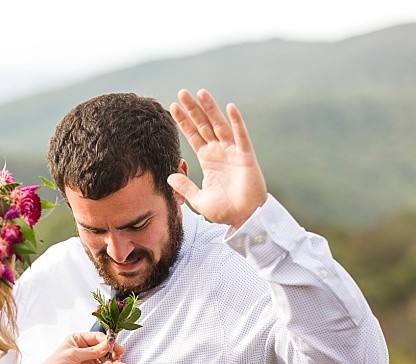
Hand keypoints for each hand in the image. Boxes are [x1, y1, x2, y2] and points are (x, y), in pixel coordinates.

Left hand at [31, 331, 123, 363]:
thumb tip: (106, 345)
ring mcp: (88, 361)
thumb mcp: (73, 355)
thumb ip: (91, 351)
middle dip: (111, 351)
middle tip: (118, 355)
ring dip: (111, 361)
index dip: (106, 341)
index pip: (97, 337)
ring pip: (105, 358)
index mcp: (77, 339)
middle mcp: (84, 349)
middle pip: (103, 347)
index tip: (112, 347)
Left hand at [168, 88, 267, 228]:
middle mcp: (219, 151)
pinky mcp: (246, 156)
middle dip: (193, 109)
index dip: (183, 121)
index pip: (192, 135)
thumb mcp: (198, 199)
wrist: (245, 219)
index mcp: (207, 159)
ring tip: (200, 92)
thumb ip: (184, 187)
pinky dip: (236, 121)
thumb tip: (169, 176)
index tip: (172, 107)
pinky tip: (229, 107)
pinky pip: (241, 136)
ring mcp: (233, 152)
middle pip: (203, 125)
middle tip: (182, 92)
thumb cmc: (225, 210)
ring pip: (219, 125)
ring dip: (210, 109)